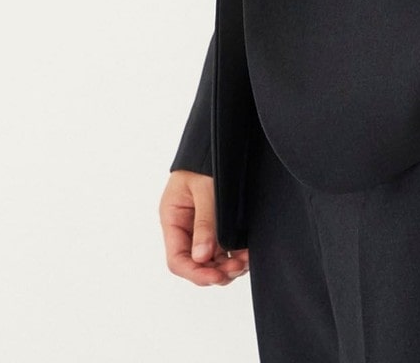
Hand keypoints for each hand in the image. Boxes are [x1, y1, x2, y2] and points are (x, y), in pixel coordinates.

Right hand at [160, 170, 249, 285]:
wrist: (216, 141)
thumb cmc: (205, 160)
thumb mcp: (205, 189)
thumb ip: (204, 223)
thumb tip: (202, 257)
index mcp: (173, 219)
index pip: (177, 259)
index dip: (196, 273)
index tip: (217, 277)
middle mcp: (185, 228)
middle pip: (196, 263)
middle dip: (216, 271)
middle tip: (238, 267)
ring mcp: (200, 227)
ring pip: (211, 259)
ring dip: (227, 266)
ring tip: (245, 261)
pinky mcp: (215, 225)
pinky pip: (222, 248)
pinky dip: (233, 255)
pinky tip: (246, 254)